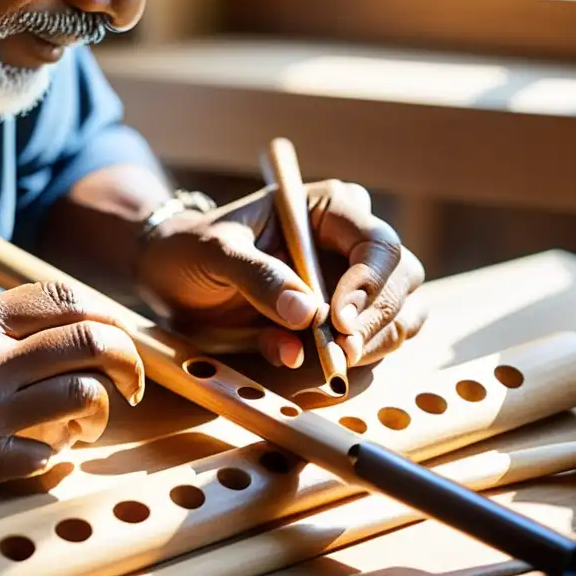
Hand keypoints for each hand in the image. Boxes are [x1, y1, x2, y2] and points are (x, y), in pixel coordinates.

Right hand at [0, 281, 143, 494]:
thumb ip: (10, 313)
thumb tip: (82, 315)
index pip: (70, 301)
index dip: (110, 318)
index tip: (121, 340)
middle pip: (91, 344)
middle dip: (128, 362)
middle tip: (134, 383)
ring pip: (83, 397)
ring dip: (100, 410)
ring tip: (88, 418)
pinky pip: (51, 451)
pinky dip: (60, 448)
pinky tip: (47, 444)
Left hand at [135, 180, 425, 368]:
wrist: (173, 278)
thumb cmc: (194, 249)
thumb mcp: (215, 253)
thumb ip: (258, 276)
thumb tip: (308, 314)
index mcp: (330, 208)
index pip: (376, 242)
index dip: (369, 282)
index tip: (338, 320)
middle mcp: (352, 243)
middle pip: (402, 278)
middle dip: (377, 319)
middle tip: (341, 352)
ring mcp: (356, 284)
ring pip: (401, 314)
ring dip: (376, 343)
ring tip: (335, 362)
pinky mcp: (346, 322)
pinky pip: (377, 343)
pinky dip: (360, 361)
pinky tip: (320, 366)